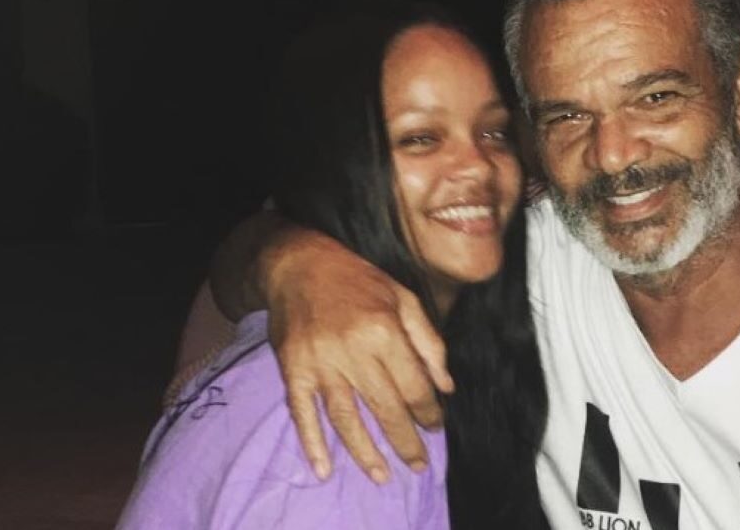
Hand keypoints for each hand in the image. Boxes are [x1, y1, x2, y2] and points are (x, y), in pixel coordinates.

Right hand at [260, 228, 454, 482]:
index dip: (428, 411)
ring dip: (364, 452)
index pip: (413, 386)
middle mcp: (353, 351)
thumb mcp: (403, 298)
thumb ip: (428, 341)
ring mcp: (320, 364)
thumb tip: (446, 385)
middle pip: (384, 408)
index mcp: (384, 331)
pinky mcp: (293, 370)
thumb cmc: (358, 279)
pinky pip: (302, 413)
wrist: (299, 264)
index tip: (435, 426)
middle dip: (405, 440)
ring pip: (346, 418)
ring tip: (381, 476)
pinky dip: (312, 443)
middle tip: (418, 464)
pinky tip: (323, 468)